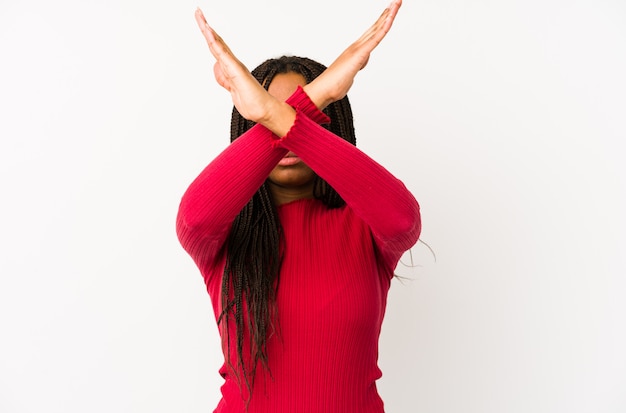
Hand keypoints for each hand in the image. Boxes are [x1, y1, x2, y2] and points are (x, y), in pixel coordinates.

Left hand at [194, 8, 280, 124]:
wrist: (263, 111)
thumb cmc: (252, 101)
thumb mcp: (231, 89)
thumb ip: (224, 78)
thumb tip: (217, 67)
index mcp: (230, 67)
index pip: (216, 47)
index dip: (208, 34)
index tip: (202, 21)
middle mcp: (232, 63)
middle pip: (216, 41)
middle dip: (206, 26)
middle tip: (198, 12)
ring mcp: (234, 66)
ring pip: (218, 45)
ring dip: (209, 31)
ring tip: (201, 17)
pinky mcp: (236, 71)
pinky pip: (223, 55)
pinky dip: (216, 43)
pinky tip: (210, 35)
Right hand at [304, 0, 401, 109]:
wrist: (324, 89)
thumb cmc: (334, 84)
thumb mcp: (351, 73)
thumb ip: (358, 64)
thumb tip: (362, 60)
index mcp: (356, 49)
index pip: (372, 32)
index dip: (382, 21)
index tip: (390, 11)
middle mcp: (357, 45)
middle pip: (376, 26)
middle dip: (388, 13)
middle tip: (397, 1)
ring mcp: (358, 48)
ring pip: (377, 29)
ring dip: (388, 15)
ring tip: (396, 3)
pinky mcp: (360, 54)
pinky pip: (375, 39)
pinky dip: (383, 28)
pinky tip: (389, 20)